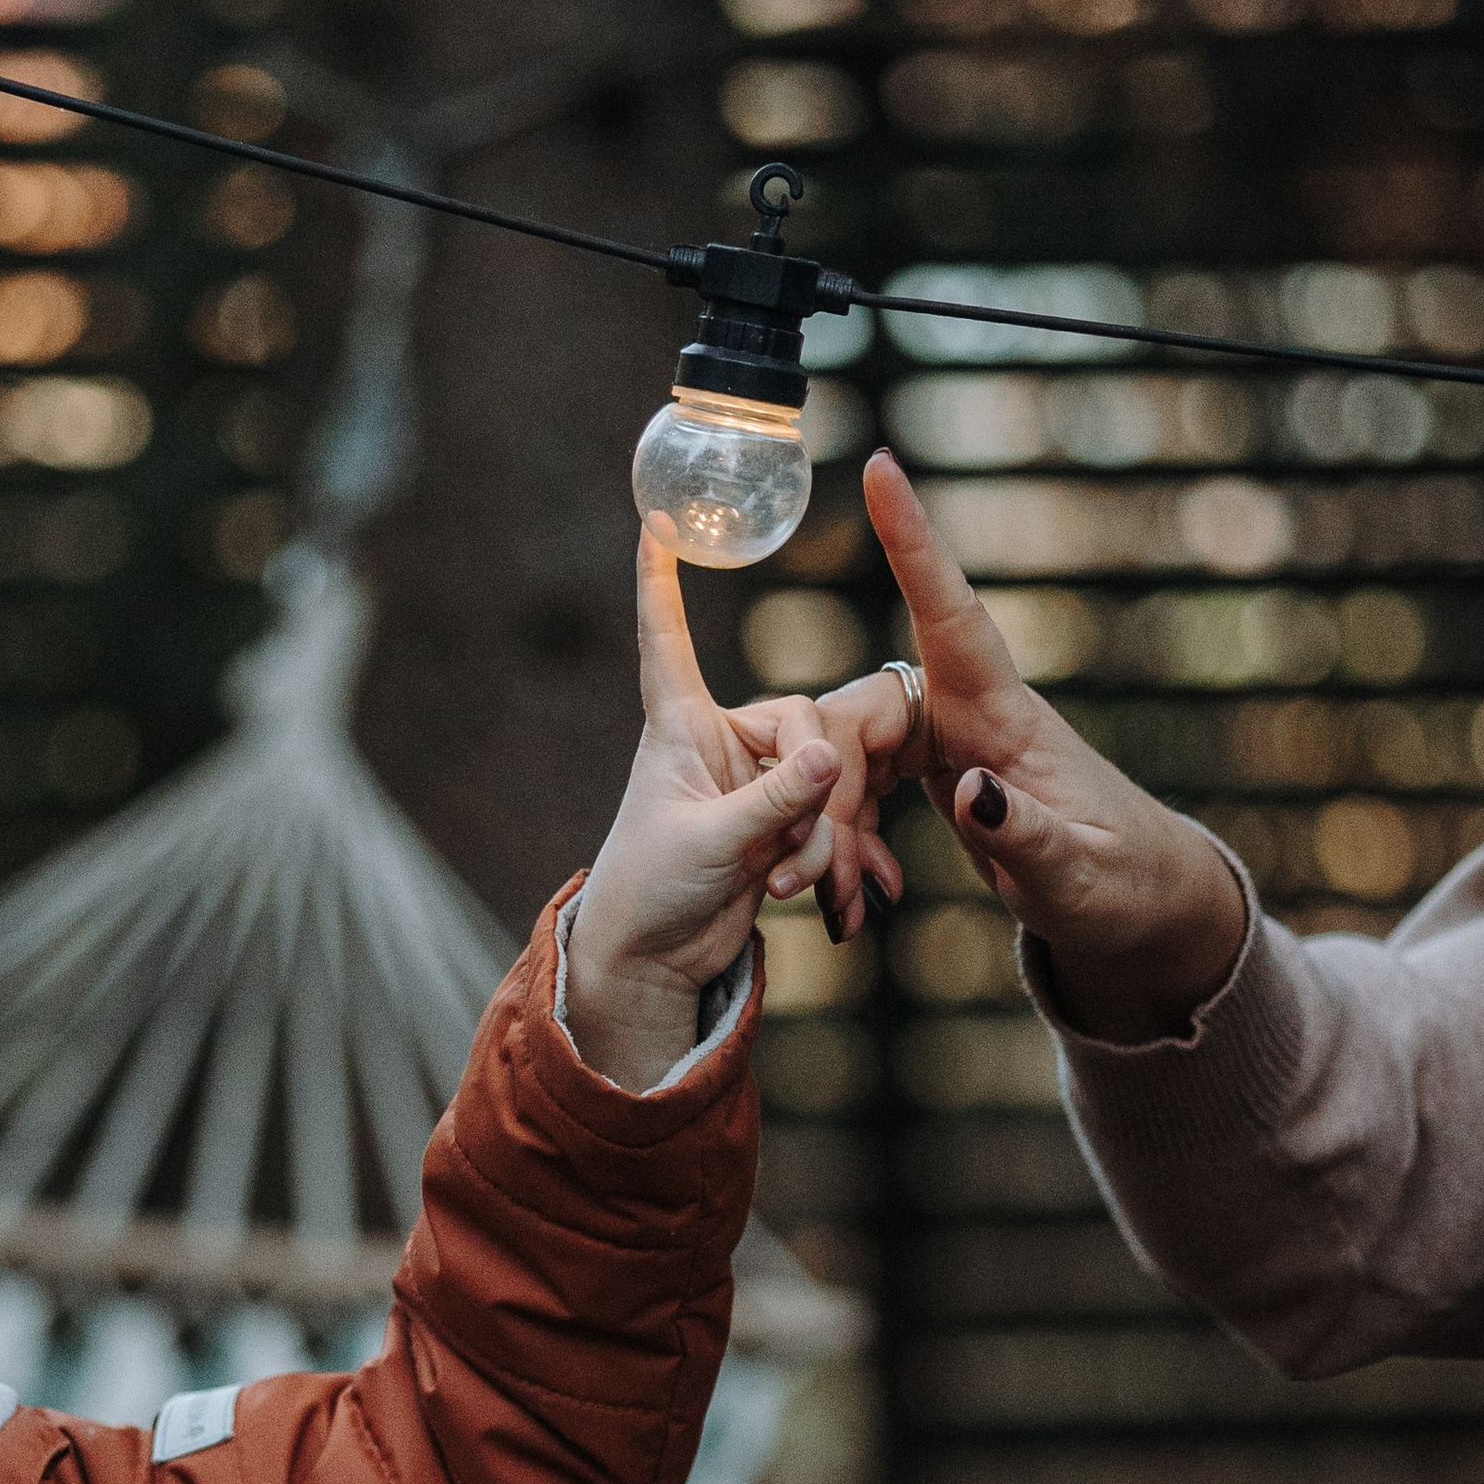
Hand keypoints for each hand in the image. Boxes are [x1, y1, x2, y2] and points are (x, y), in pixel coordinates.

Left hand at [564, 533, 842, 1091]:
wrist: (654, 962)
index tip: (656, 522)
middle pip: (801, 720)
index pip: (666, 639)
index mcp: (676, 727)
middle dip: (810, 786)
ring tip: (788, 882)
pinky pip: (828, 816)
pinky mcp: (779, 819)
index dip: (660, 581)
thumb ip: (776, 799)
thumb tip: (832, 753)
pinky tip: (816, 893)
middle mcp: (716, 741)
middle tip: (788, 848)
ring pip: (824, 775)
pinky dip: (827, 854)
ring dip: (818, 833)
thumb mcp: (713, 843)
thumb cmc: (652, 892)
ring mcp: (752, 780)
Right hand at [817, 452, 1247, 1041]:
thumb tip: (968, 786)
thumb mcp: (1078, 880)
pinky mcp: (937, 771)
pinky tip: (856, 898)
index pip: (953, 616)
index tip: (883, 467)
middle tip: (815, 881)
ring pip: (850, 753)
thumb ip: (1026, 835)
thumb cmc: (1124, 888)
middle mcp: (972, 715)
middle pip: (862, 712)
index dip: (915, 543)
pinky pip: (861, 786)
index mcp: (1009, 719)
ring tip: (839, 907)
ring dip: (829, 829)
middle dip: (824, 788)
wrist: (1143, 911)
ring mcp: (951, 740)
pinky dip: (845, 841)